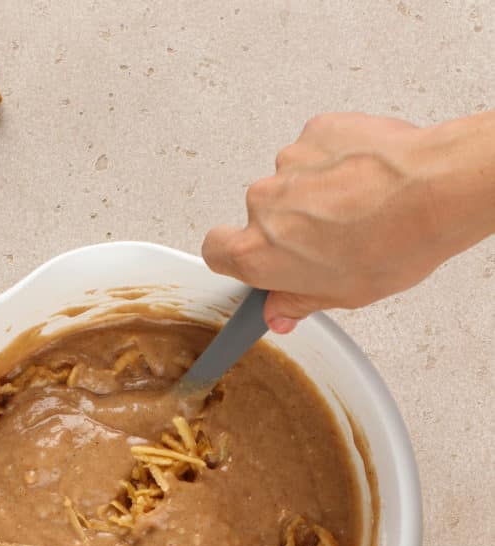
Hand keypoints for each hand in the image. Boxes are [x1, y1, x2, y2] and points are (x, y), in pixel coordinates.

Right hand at [203, 110, 494, 332]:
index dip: (232, 255)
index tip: (251, 258)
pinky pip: (317, 151)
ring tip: (358, 207)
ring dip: (315, 193)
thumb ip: (298, 300)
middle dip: (291, 225)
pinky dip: (335, 163)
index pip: (216, 250)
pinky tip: (365, 179)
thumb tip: (279, 311)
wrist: (431, 191)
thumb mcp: (343, 295)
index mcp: (260, 253)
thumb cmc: (391, 245)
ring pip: (292, 182)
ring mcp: (288, 164)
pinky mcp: (316, 132)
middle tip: (331, 239)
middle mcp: (263, 206)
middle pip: (262, 216)